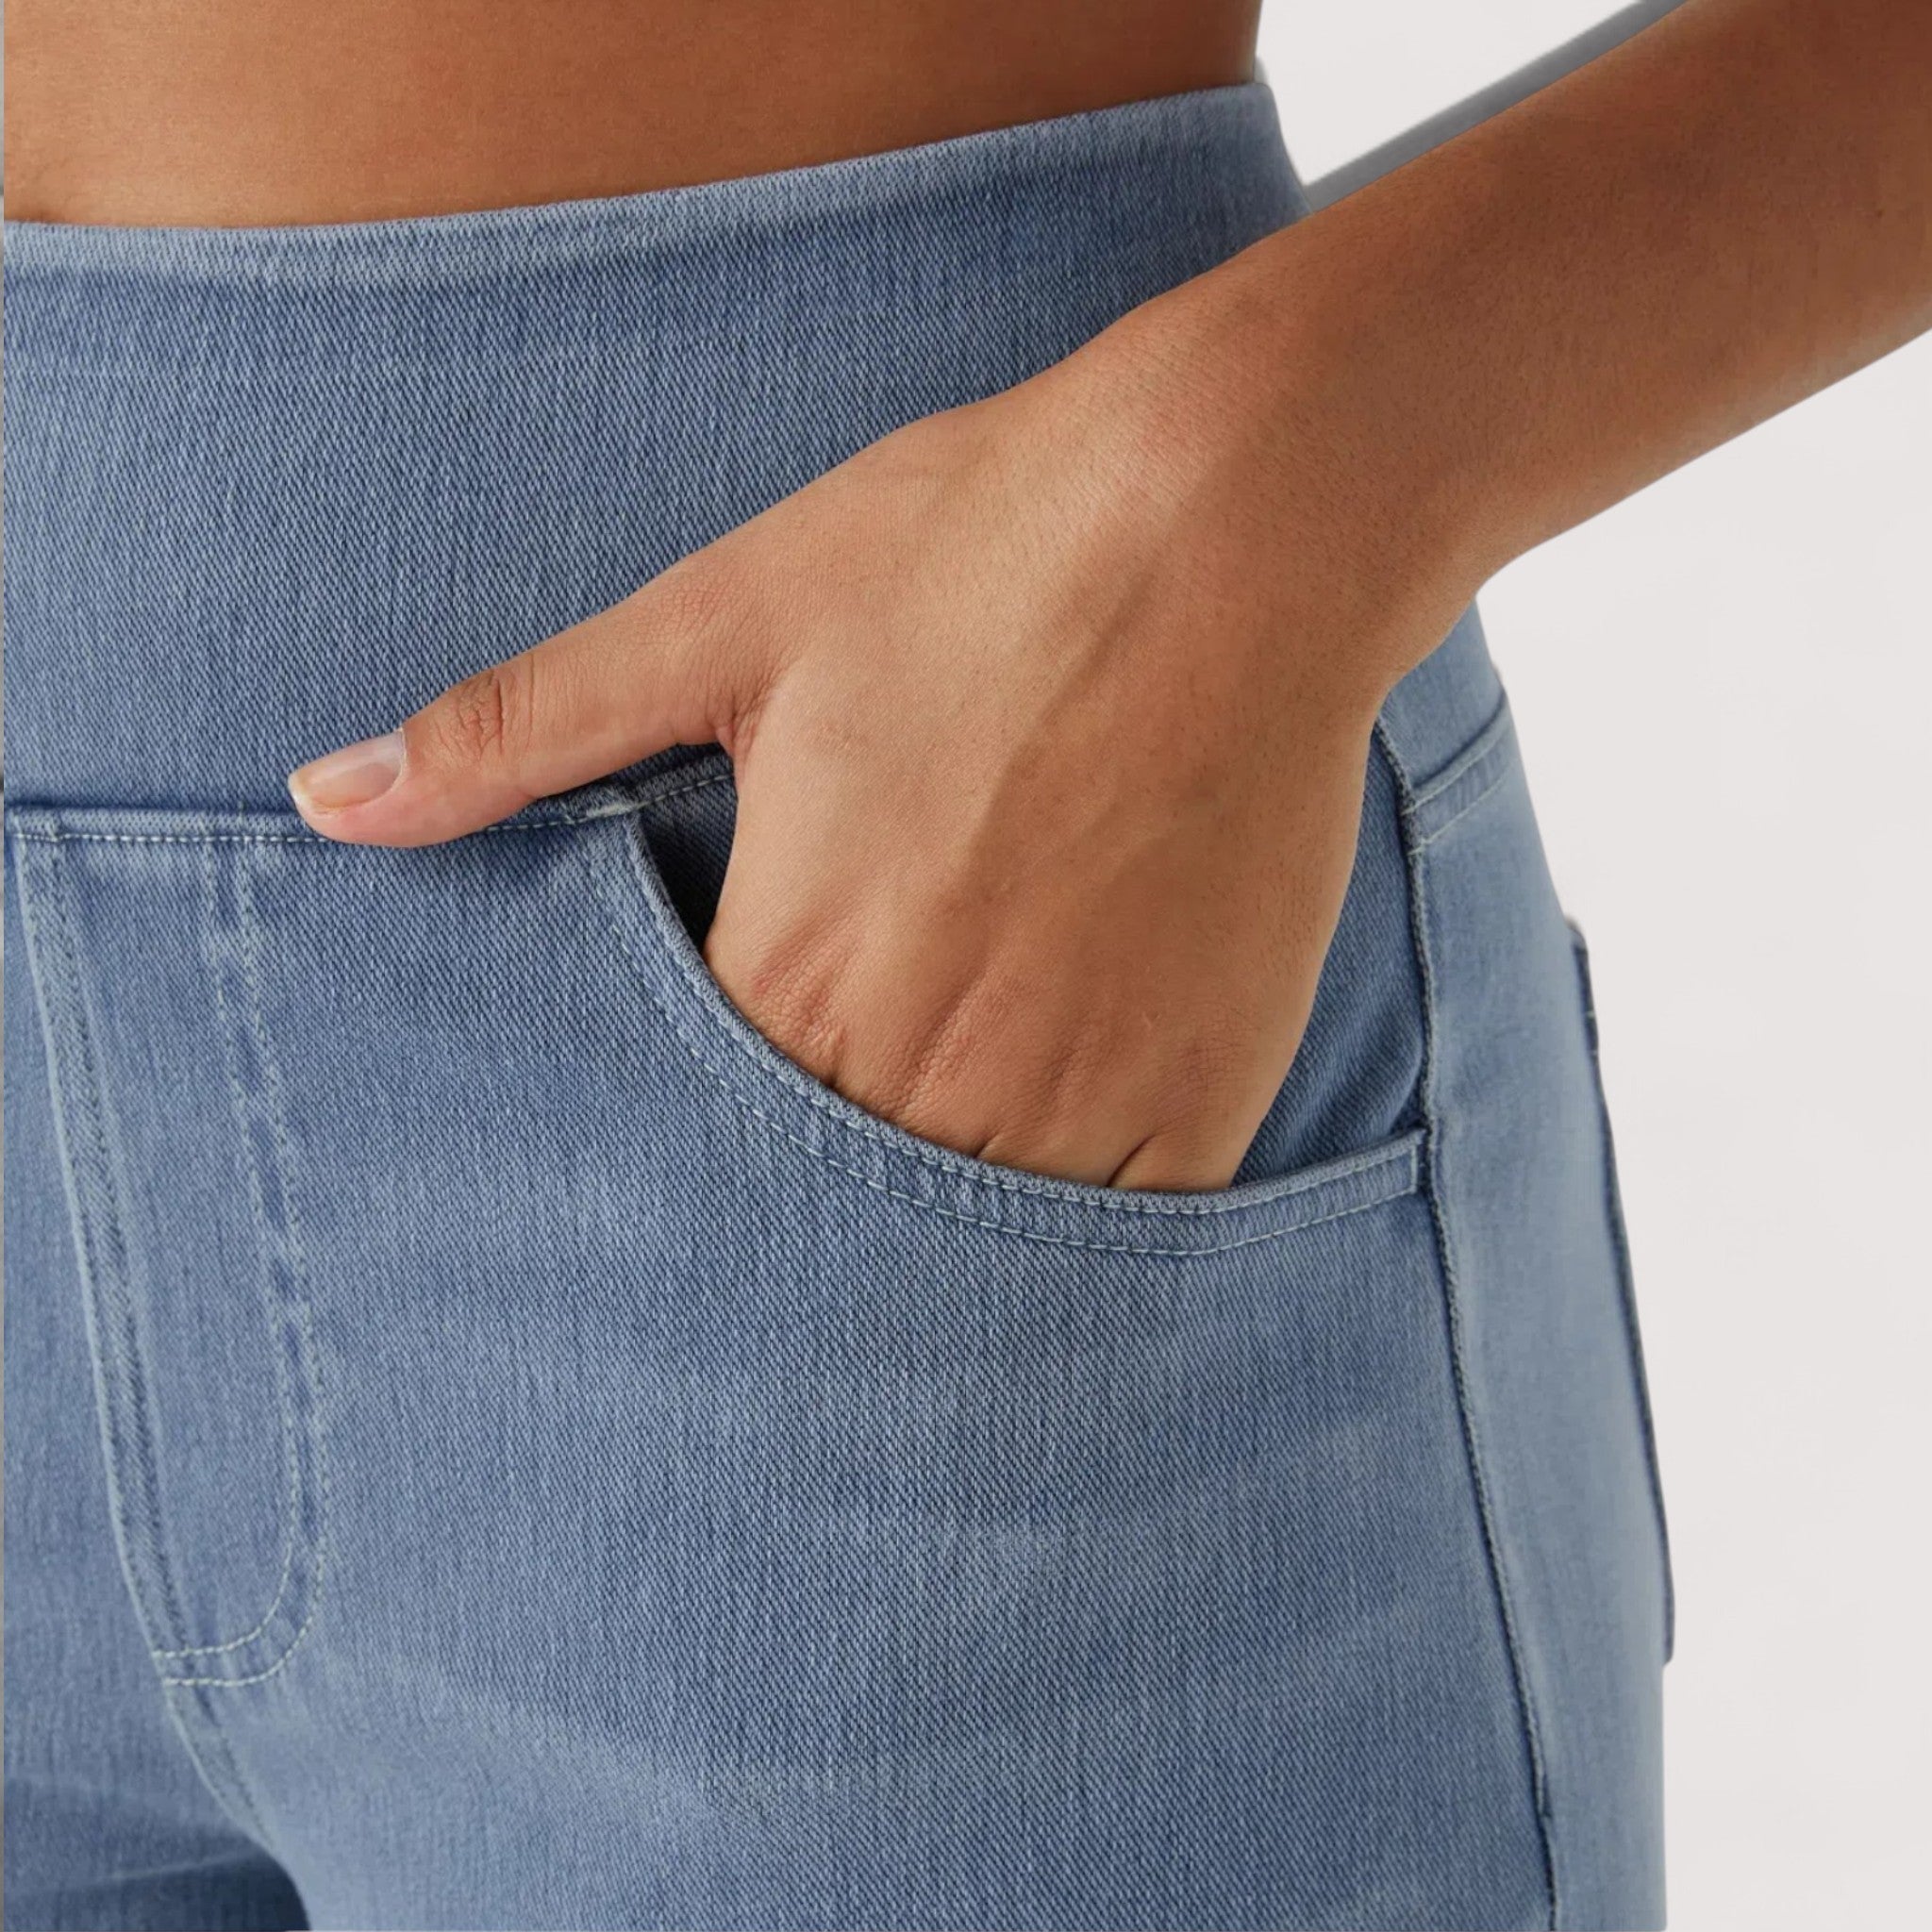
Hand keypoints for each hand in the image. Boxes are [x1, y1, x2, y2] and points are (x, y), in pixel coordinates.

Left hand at [286, 292, 1459, 1189]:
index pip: (683, 1152)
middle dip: (786, 1243)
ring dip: (918, 1268)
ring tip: (892, 1275)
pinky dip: (1062, 1247)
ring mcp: (1072, 1093)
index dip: (668, 1175)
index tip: (654, 1204)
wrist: (1234, 518)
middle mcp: (924, 1060)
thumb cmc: (973, 550)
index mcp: (790, 964)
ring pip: (962, 1262)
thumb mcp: (722, 617)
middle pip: (819, 1232)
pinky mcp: (1201, 1092)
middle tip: (774, 1273)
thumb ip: (519, 730)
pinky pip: (1116, 1241)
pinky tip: (1033, 1227)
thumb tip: (327, 796)